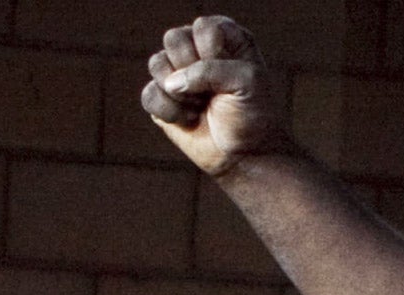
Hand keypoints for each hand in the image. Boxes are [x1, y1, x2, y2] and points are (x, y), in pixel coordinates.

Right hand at [141, 16, 290, 177]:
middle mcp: (198, 51)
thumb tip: (172, 82)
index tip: (232, 74)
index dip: (212, 52)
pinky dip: (169, 111)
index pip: (203, 26)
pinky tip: (189, 120)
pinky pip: (149, 94)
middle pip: (174, 38)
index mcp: (225, 39)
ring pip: (156, 63)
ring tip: (202, 107)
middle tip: (213, 93)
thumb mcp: (247, 82)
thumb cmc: (254, 117)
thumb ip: (211, 69)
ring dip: (181, 93)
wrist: (248, 158)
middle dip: (193, 70)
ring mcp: (177, 74)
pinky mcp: (162, 98)